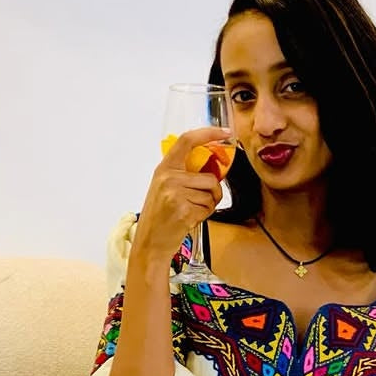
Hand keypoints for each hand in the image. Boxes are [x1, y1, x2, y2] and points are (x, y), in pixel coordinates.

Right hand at [131, 125, 231, 269]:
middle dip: (214, 192)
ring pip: (211, 194)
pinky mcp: (183, 210)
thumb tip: (213, 167)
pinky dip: (203, 216)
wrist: (150, 243)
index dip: (209, 133)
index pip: (187, 140)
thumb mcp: (164, 187)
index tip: (225, 132)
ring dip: (208, 205)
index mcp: (164, 168)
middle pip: (210, 177)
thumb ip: (183, 174)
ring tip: (190, 211)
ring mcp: (175, 194)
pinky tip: (189, 220)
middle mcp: (168, 178)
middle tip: (202, 200)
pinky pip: (208, 208)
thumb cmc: (160, 216)